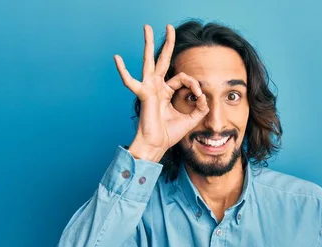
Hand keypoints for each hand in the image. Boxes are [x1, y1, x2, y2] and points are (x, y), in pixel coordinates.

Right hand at [114, 24, 208, 161]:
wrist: (157, 145)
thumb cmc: (169, 134)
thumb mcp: (191, 119)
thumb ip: (200, 107)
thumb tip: (204, 96)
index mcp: (166, 92)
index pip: (182, 78)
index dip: (194, 85)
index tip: (199, 97)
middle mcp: (157, 87)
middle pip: (163, 60)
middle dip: (167, 43)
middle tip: (169, 26)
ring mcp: (149, 88)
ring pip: (149, 61)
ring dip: (147, 44)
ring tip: (146, 27)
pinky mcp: (144, 94)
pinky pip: (131, 81)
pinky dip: (123, 71)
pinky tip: (117, 58)